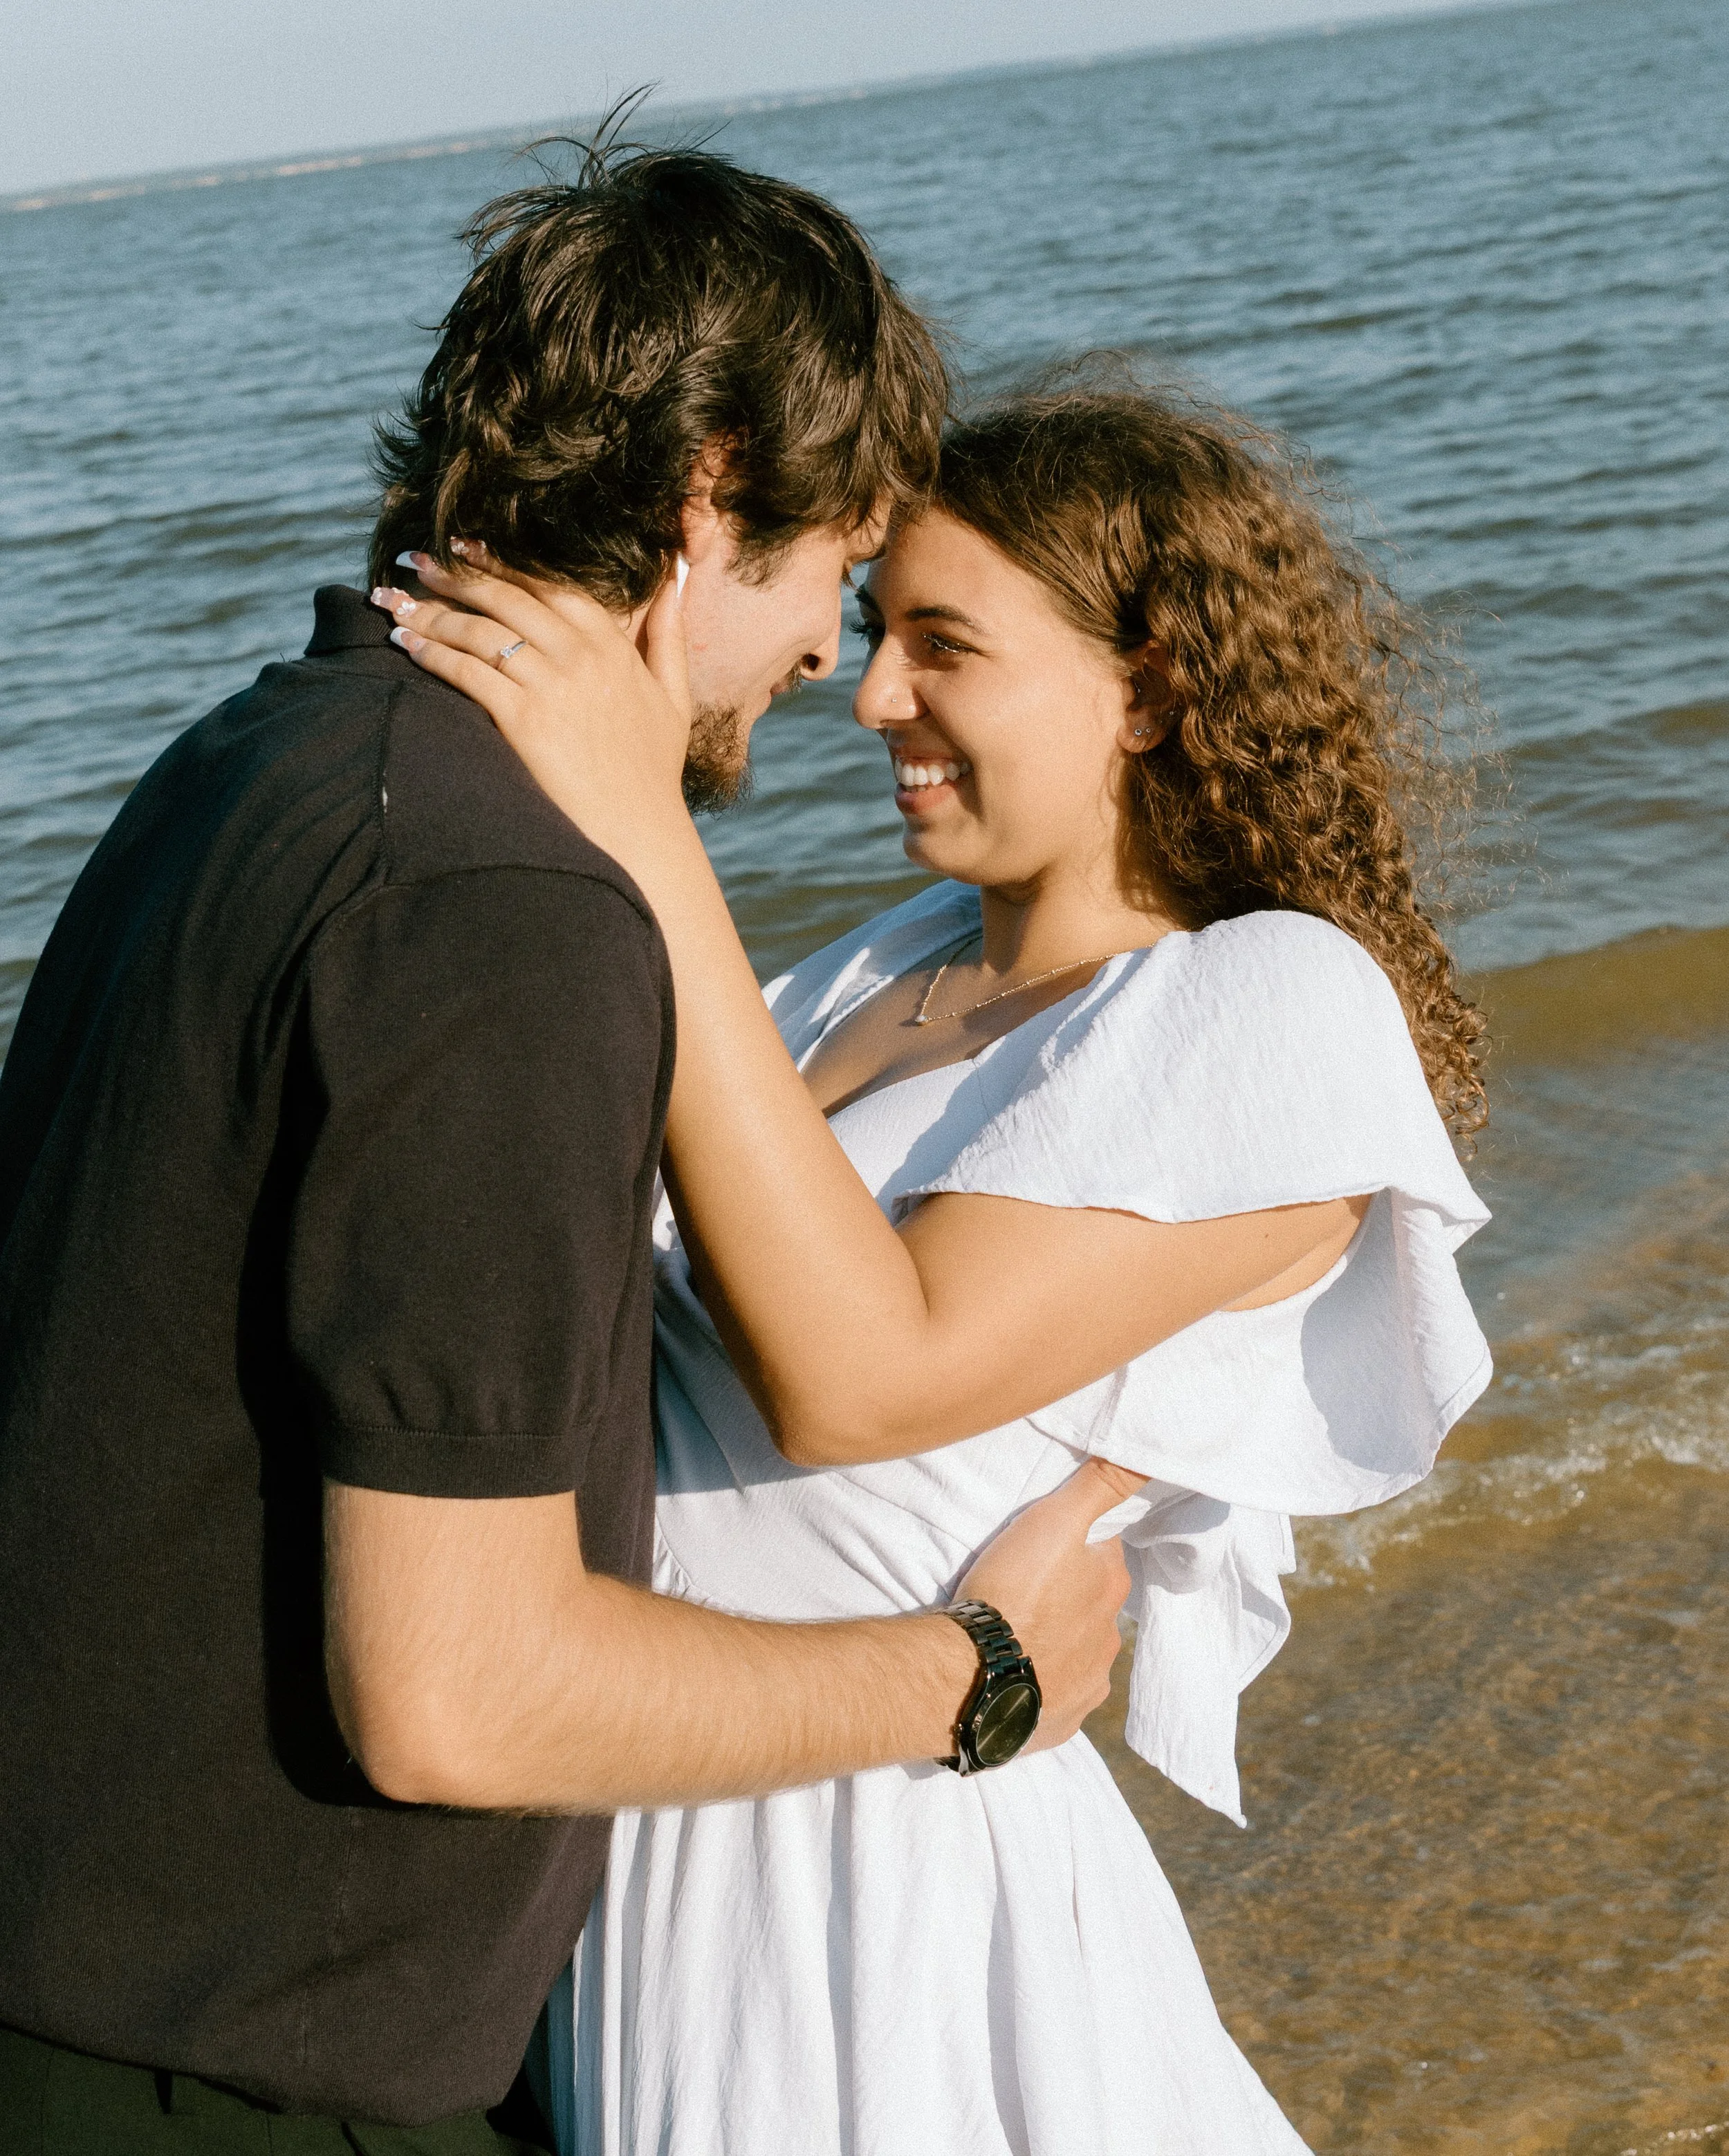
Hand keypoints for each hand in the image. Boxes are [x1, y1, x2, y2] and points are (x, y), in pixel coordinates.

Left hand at [372, 549, 692, 870]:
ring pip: (479, 631)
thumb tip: (674, 582)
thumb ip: (669, 638)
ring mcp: (552, 687)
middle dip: (454, 574)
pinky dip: (431, 653)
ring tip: (394, 601)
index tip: (465, 548)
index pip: (549, 586)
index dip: (502, 563)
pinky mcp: (523, 721)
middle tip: (416, 560)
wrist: (638, 833)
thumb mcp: (675, 699)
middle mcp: (581, 656)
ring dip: (430, 611)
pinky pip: (466, 672)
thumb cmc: (654, 773)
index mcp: (613, 645)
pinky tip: (404, 644)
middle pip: (506, 598)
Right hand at [959, 1456, 1141, 1753]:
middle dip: (1066, 1598)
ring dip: (1052, 1642)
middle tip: (1021, 1590)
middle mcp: (1109, 1638)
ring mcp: (1086, 1684)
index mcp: (1111, 1586)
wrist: (972, 1677)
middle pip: (1090, 1605)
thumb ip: (1103, 1485)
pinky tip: (1011, 1674)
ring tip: (1010, 1634)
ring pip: (1075, 1652)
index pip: (1103, 1554)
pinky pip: (1054, 1696)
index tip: (1044, 1546)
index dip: (1074, 1547)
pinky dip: (1039, 1684)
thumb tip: (1155, 1453)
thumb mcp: (1055, 1520)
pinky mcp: (1059, 1722)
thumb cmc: (1013, 1591)